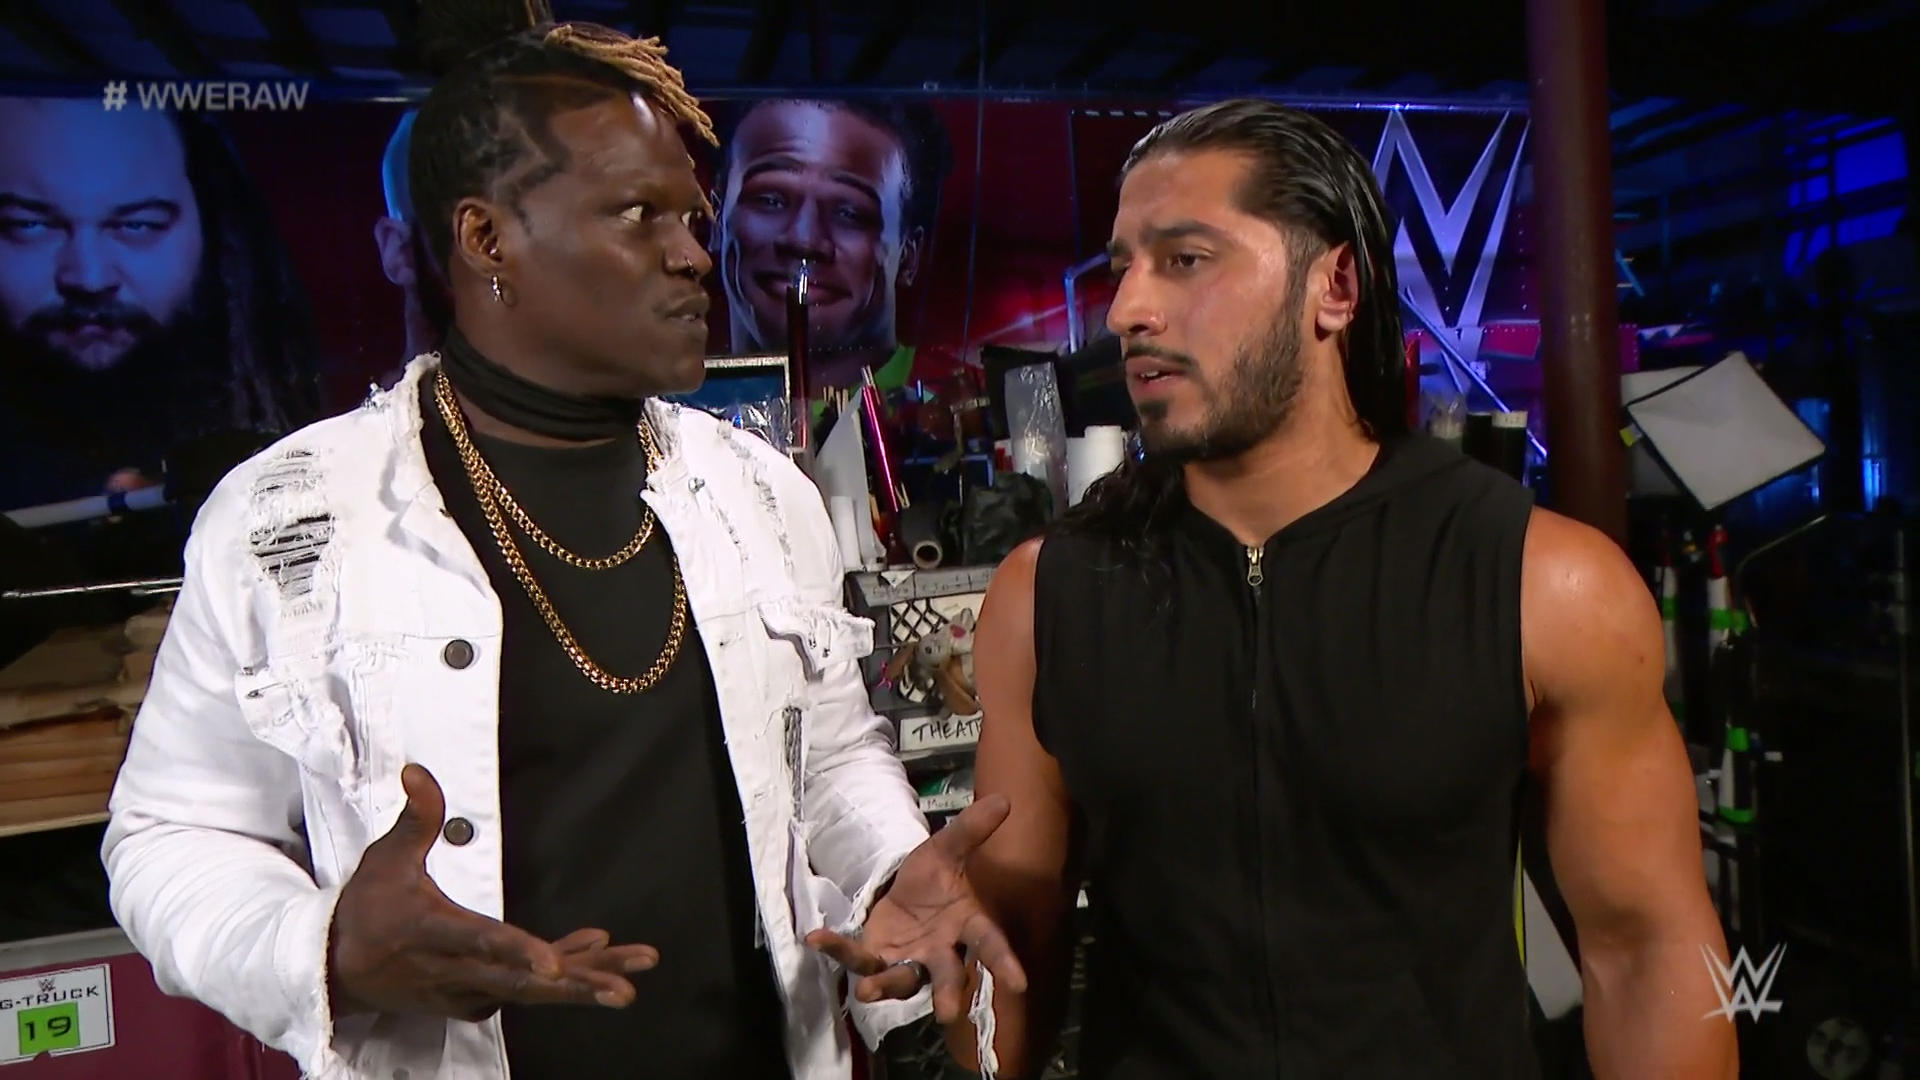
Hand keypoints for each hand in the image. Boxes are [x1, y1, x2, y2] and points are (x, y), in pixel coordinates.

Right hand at [327, 764, 657, 1020]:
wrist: (338, 969)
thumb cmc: (367, 911)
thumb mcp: (386, 858)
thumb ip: (415, 817)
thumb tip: (419, 772)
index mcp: (433, 933)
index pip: (479, 943)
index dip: (517, 952)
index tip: (551, 963)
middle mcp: (454, 970)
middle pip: (521, 982)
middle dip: (575, 985)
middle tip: (622, 989)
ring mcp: (467, 990)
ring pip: (531, 992)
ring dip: (582, 984)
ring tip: (629, 981)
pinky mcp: (475, 998)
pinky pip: (526, 989)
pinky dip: (563, 971)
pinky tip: (596, 949)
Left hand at [805, 794, 1026, 1022]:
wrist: (900, 887)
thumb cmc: (932, 878)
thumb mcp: (945, 849)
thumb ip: (971, 830)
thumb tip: (1004, 799)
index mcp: (967, 925)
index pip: (989, 943)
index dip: (1004, 962)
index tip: (1019, 984)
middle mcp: (941, 951)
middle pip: (948, 974)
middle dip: (948, 992)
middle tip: (948, 1012)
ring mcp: (908, 960)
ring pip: (902, 979)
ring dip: (885, 986)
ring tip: (866, 992)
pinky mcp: (876, 958)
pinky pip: (858, 958)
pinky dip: (838, 950)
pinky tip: (817, 937)